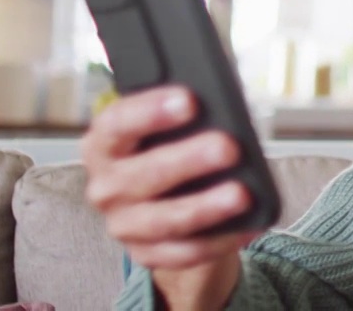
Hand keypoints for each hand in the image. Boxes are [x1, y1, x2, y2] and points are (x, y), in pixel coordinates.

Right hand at [80, 86, 259, 269]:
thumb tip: (223, 111)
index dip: (151, 111)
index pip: (117, 123)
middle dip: (188, 159)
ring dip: (204, 207)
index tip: (189, 100)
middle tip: (228, 147)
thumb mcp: (171, 127)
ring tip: (241, 194)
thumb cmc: (171, 147)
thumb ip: (188, 116)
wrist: (167, 198)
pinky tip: (248, 226)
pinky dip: (218, 240)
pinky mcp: (147, 253)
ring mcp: (124, 224)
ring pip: (163, 219)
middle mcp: (106, 186)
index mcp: (104, 145)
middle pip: (143, 173)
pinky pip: (184, 252)